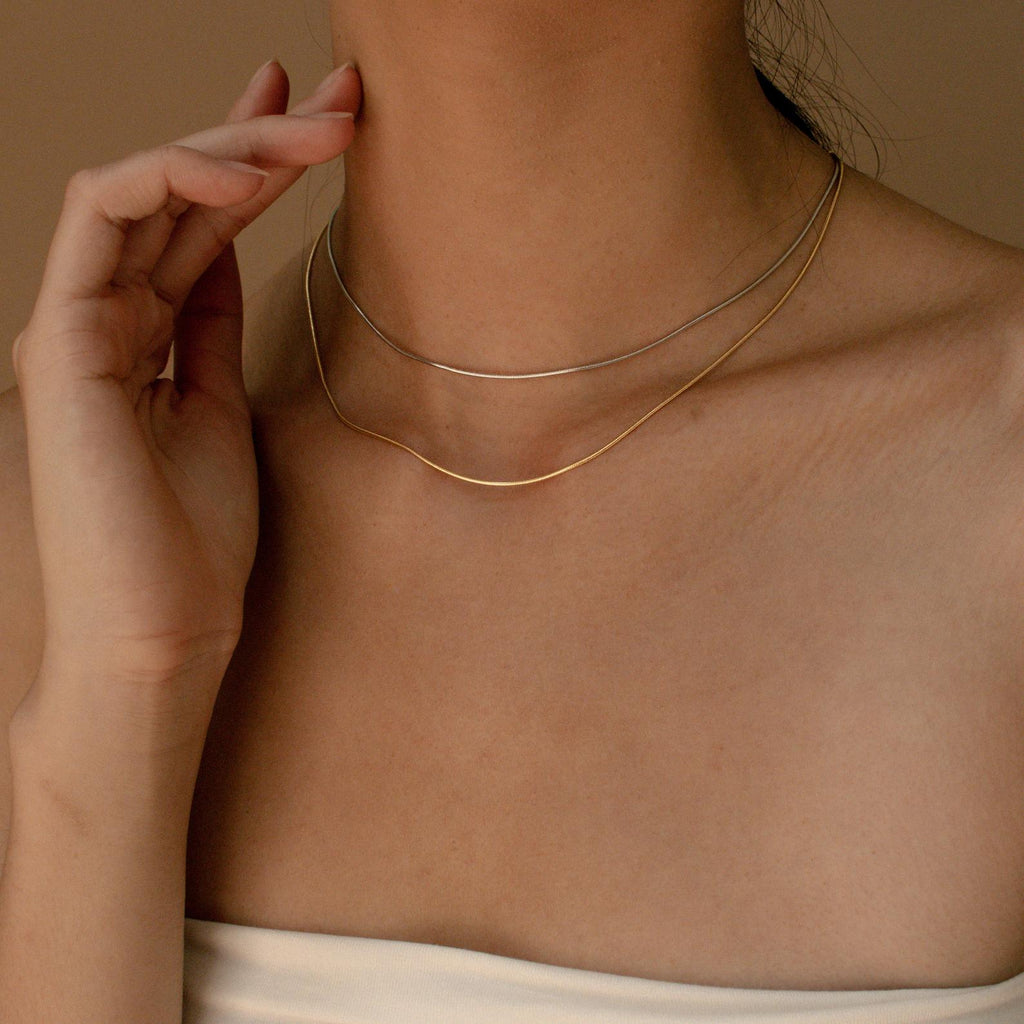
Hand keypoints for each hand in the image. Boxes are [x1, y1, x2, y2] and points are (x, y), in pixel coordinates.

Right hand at [12, 61, 361, 710]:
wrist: (164, 630)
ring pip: (142, 188)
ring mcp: (76, 323)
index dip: (255, 158)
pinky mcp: (60, 340)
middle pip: (179, 193)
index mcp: (144, 336)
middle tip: (341, 98)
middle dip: (260, 132)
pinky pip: (100, 219)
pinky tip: (246, 168)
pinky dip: (168, 177)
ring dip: (232, 142)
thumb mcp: (221, 409)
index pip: (198, 220)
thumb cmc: (196, 540)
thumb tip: (230, 248)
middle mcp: (104, 316)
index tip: (322, 118)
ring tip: (319, 123)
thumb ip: (209, 326)